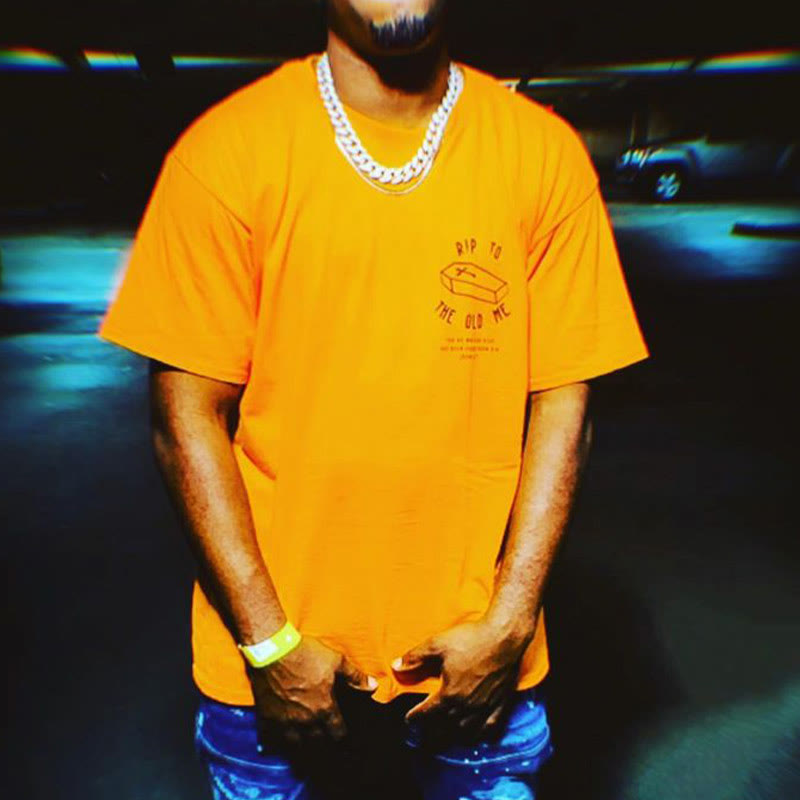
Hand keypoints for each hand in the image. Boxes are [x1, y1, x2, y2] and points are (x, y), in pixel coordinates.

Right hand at [248, 635, 377, 760]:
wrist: (274, 649)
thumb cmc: (306, 653)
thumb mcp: (336, 661)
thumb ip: (355, 677)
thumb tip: (373, 686)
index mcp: (324, 709)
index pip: (337, 734)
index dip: (341, 734)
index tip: (340, 731)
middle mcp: (305, 721)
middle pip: (318, 745)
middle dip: (323, 742)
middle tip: (324, 737)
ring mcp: (285, 723)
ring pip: (295, 748)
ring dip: (301, 747)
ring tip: (305, 744)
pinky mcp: (267, 719)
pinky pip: (272, 741)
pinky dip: (277, 743)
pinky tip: (279, 740)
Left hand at [392, 615, 532, 746]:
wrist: (503, 637)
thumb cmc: (470, 639)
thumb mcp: (436, 644)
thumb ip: (415, 657)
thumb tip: (396, 666)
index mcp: (449, 695)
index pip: (427, 713)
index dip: (415, 718)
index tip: (409, 720)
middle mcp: (466, 707)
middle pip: (444, 727)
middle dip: (431, 731)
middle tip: (423, 733)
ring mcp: (484, 708)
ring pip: (466, 732)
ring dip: (452, 736)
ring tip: (445, 736)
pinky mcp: (500, 704)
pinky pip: (489, 729)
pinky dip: (480, 734)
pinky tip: (475, 734)